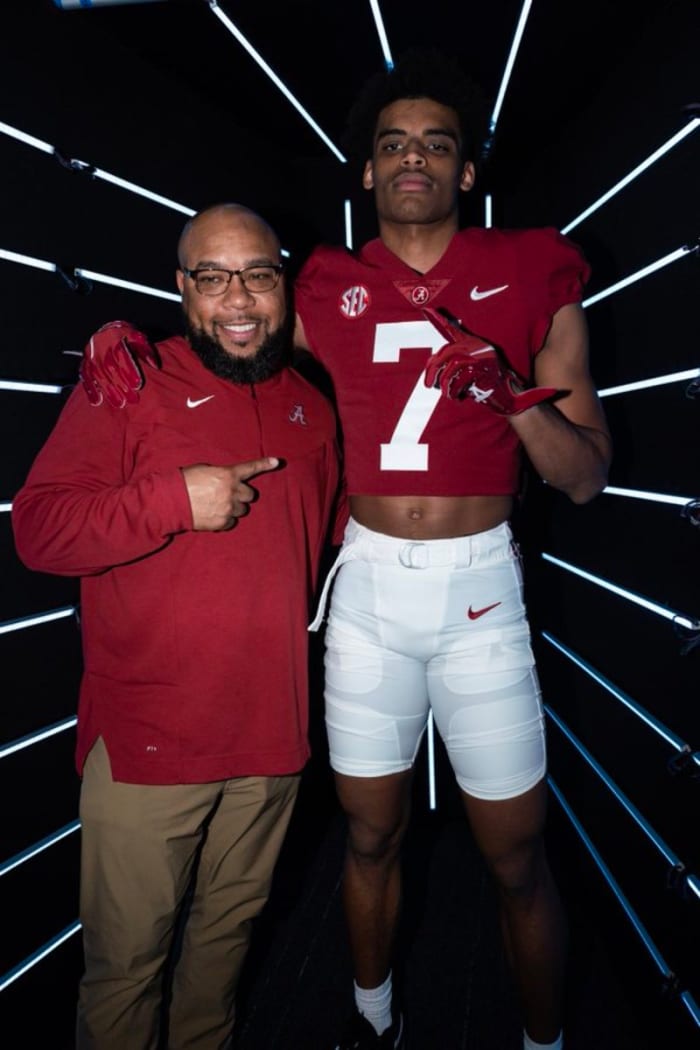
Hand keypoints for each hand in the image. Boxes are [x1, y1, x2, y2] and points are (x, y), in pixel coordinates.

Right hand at [79, 321, 159, 408]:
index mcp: (113, 335)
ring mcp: (90, 354)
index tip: (137, 384)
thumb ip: (146, 350)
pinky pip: (85, 377)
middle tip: (132, 399)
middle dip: (120, 384)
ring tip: (119, 403)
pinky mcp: (84, 363)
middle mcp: (99, 344)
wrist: (107, 332)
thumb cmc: (126, 338)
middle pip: (108, 366)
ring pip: (97, 374)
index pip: (120, 353)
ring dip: (108, 390)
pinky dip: (91, 390)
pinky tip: (97, 401)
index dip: (128, 370)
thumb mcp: (138, 338)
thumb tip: (154, 364)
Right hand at [182, 458, 279, 530]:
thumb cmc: (185, 482)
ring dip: (234, 507)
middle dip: (241, 494)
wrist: (171, 502)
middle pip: (250, 495)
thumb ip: (221, 474)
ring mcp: (228, 508)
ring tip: (216, 505)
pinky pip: (232, 521)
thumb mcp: (204, 470)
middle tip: (228, 494)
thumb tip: (228, 481)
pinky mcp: (222, 522)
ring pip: (242, 509)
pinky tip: (213, 514)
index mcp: (227, 475)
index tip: (277, 462)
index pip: (250, 468)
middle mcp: (231, 491)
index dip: (265, 464)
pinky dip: (225, 518)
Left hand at [423, 306, 556, 415]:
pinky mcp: (484, 369)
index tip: (427, 309)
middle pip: (447, 353)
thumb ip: (452, 365)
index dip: (440, 320)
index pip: (453, 330)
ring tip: (448, 393)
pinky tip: (459, 396)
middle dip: (433, 370)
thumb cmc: (485, 384)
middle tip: (428, 385)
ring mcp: (482, 356)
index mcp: (473, 344)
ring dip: (445, 385)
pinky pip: (460, 379)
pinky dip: (455, 391)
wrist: (508, 396)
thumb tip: (431, 370)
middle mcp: (477, 346)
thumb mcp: (468, 372)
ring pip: (451, 368)